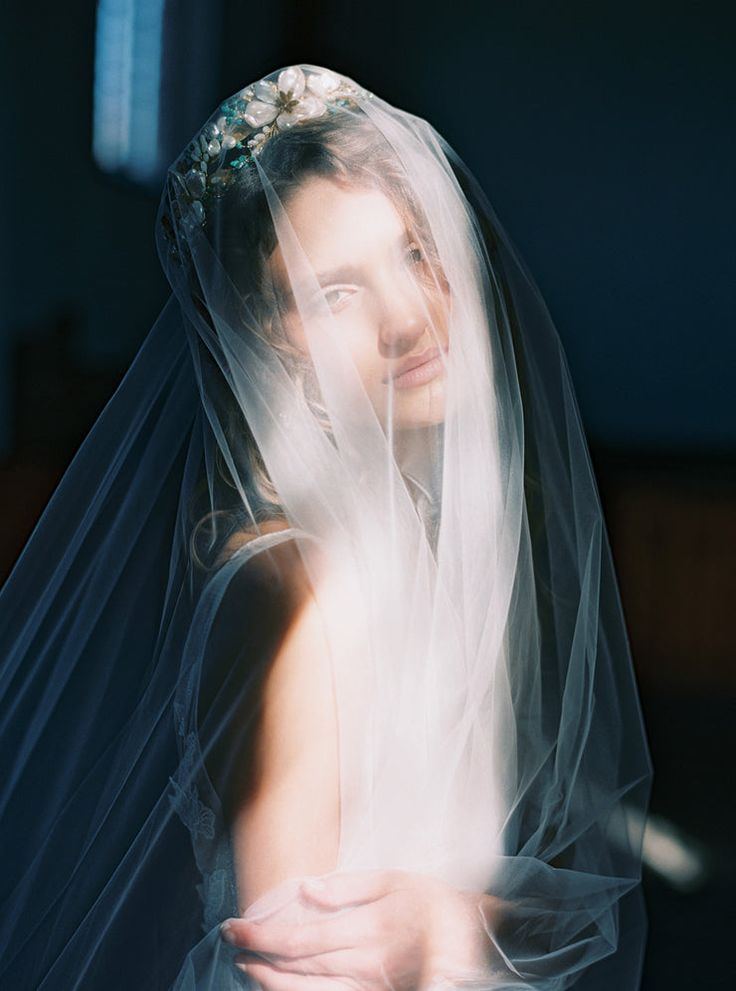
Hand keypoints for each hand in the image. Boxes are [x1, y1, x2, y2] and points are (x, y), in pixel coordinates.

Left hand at [220, 869, 497, 990]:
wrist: (481, 937)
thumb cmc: (437, 901)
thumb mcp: (398, 878)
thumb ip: (350, 886)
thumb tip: (307, 890)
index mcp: (369, 930)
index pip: (302, 936)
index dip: (264, 934)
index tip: (234, 926)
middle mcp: (366, 965)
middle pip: (301, 966)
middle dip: (261, 956)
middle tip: (232, 940)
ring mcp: (374, 989)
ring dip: (275, 983)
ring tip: (248, 968)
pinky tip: (285, 988)